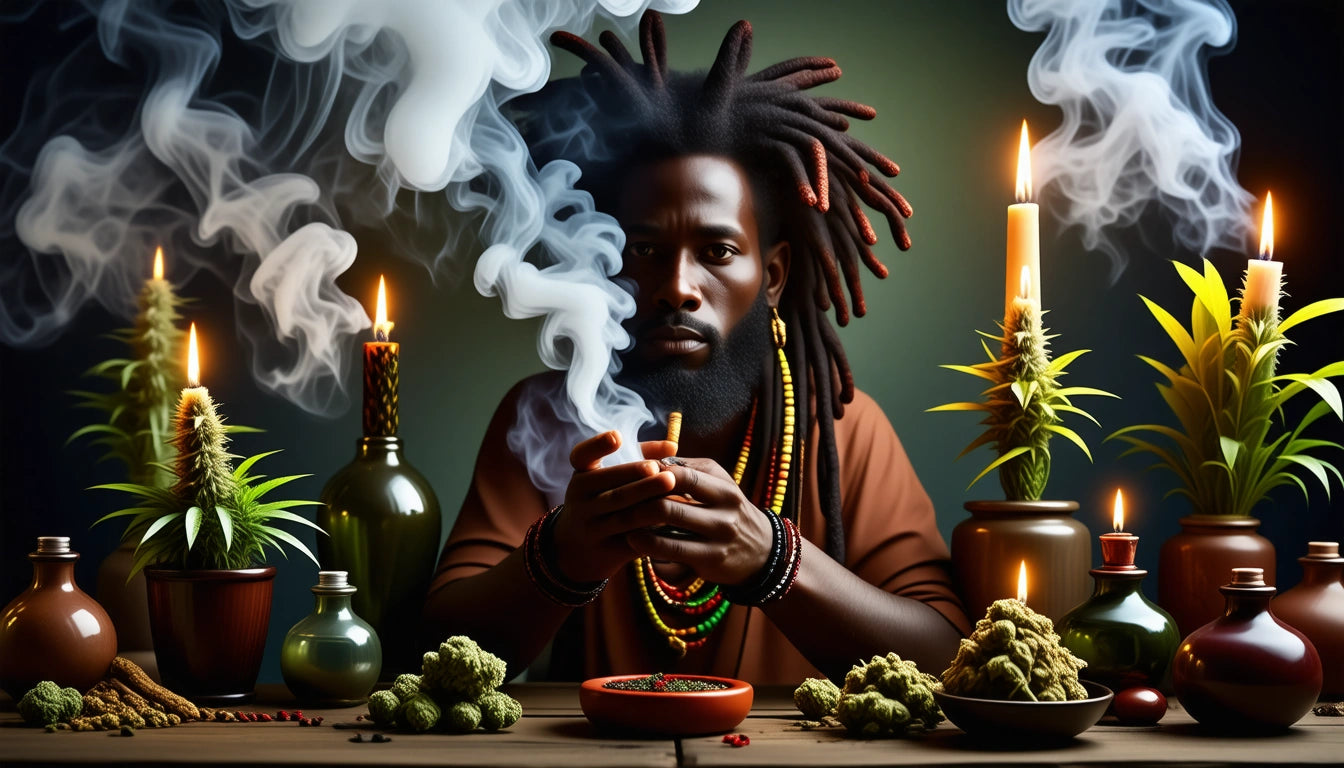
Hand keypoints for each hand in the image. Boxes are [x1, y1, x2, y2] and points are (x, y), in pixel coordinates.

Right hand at [550, 431, 676, 583]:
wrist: (577, 550)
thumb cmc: (603, 500)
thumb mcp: (608, 478)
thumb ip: (640, 456)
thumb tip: (672, 445)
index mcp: (581, 478)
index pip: (581, 457)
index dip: (598, 446)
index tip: (617, 436)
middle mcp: (581, 502)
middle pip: (613, 490)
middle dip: (639, 479)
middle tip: (666, 473)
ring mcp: (591, 529)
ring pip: (624, 517)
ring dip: (650, 505)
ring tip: (672, 490)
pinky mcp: (606, 552)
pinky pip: (632, 541)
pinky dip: (652, 532)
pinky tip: (673, 522)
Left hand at [622, 458, 773, 586]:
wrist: (761, 552)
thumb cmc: (728, 509)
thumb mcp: (717, 483)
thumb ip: (687, 468)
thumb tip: (650, 455)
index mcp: (724, 487)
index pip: (682, 475)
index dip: (652, 475)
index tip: (630, 474)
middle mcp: (725, 512)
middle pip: (670, 505)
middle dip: (639, 503)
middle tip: (615, 501)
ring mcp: (719, 538)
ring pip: (668, 531)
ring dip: (639, 526)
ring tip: (620, 520)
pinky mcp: (710, 562)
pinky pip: (672, 553)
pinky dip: (648, 546)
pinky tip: (633, 539)